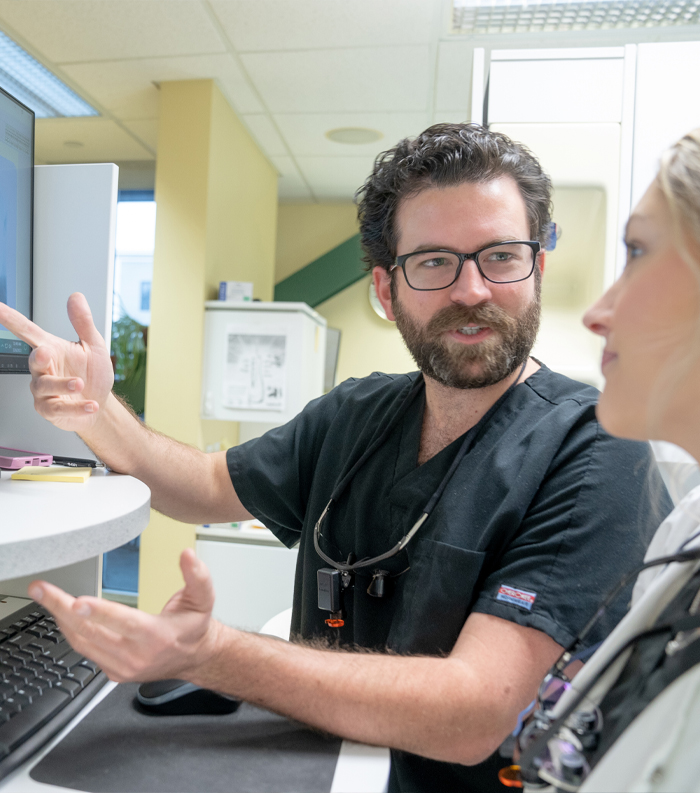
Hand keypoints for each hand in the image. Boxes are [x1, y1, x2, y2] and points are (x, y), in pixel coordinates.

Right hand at [0, 292, 113, 431]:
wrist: (100, 406)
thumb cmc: (94, 375)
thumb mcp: (94, 346)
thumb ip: (83, 323)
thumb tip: (76, 297)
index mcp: (52, 349)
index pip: (28, 331)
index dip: (11, 319)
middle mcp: (44, 369)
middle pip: (33, 361)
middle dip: (38, 357)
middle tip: (45, 353)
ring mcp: (44, 391)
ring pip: (45, 386)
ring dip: (62, 385)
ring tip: (79, 383)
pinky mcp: (50, 410)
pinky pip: (58, 408)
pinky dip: (76, 407)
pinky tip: (90, 405)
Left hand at [27, 549, 217, 683]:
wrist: (194, 657)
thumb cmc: (194, 626)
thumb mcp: (203, 599)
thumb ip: (197, 576)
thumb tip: (187, 555)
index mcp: (156, 636)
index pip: (123, 623)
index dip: (99, 611)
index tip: (77, 601)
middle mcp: (135, 655)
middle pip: (91, 631)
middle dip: (62, 608)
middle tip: (42, 590)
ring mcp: (120, 666)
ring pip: (82, 642)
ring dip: (59, 618)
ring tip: (45, 597)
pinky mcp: (112, 671)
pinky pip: (84, 650)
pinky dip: (69, 630)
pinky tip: (60, 614)